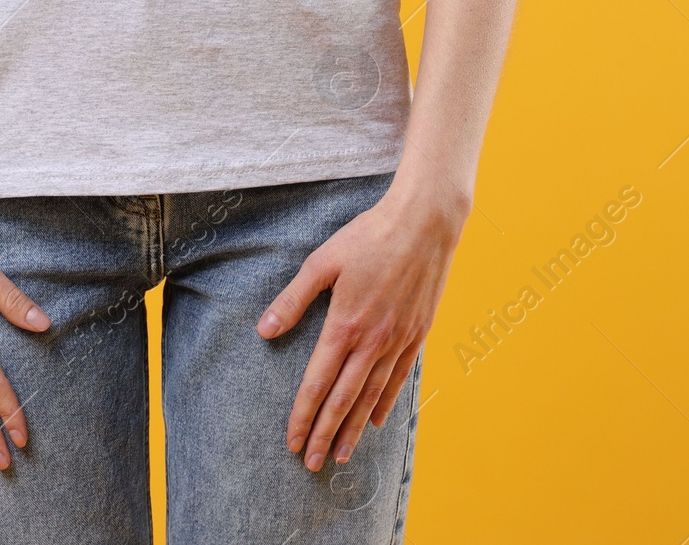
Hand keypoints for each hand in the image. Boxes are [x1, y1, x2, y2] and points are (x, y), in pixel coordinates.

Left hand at [256, 186, 467, 470]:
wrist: (424, 224)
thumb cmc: (368, 236)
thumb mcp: (322, 262)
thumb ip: (293, 299)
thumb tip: (264, 330)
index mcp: (344, 324)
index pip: (318, 384)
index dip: (303, 416)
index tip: (292, 441)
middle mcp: (372, 341)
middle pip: (343, 400)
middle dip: (325, 435)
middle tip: (311, 464)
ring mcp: (398, 340)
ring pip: (372, 397)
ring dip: (354, 429)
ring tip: (342, 455)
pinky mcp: (417, 334)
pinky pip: (398, 378)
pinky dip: (385, 403)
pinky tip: (376, 421)